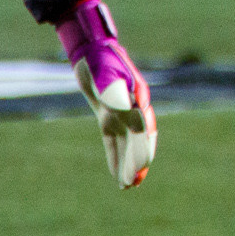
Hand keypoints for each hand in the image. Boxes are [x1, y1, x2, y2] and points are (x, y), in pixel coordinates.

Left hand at [54, 0, 156, 187]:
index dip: (143, 147)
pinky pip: (113, 142)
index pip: (142, 127)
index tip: (142, 165)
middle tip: (133, 182)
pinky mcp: (108, 118)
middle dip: (137, 160)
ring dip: (128, 163)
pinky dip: (115, 157)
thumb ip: (115, 88)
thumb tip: (129, 107)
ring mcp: (121, 114)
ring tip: (128, 186)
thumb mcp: (105, 71)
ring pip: (127, 144)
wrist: (91, 49)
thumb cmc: (100, 59)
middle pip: (138, 139)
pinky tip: (116, 174)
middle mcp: (132, 108)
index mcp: (136, 98)